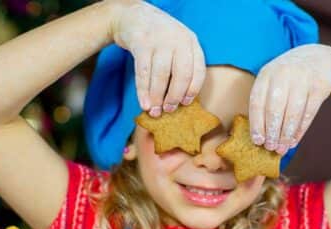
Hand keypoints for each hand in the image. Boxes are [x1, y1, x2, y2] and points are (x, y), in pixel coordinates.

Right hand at [109, 0, 205, 116]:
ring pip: (161, 75)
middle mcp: (178, 39)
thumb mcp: (176, 43)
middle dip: (175, 96)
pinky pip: (143, 73)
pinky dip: (143, 91)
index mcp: (191, 41)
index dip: (193, 90)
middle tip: (169, 110)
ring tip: (154, 111)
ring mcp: (160, 40)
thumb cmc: (158, 38)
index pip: (198, 70)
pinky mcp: (141, 42)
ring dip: (157, 97)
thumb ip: (182, 64)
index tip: (185, 104)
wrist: (132, 15)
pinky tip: (144, 103)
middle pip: (181, 75)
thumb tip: (181, 99)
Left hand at [249, 44, 330, 154]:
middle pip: (275, 108)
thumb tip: (259, 137)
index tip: (257, 141)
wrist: (318, 58)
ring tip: (282, 148)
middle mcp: (283, 73)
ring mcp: (303, 78)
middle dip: (272, 131)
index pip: (258, 101)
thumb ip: (265, 102)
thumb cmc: (289, 78)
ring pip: (293, 112)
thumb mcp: (273, 81)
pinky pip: (309, 112)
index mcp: (266, 74)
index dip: (257, 123)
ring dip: (286, 133)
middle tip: (270, 148)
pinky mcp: (319, 85)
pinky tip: (294, 140)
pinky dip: (300, 129)